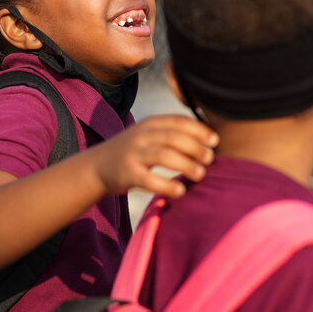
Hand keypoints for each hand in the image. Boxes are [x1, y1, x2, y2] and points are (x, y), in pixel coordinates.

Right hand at [87, 115, 217, 197]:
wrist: (97, 166)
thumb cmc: (133, 152)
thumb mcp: (148, 136)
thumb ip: (171, 135)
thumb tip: (209, 142)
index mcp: (150, 124)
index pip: (178, 121)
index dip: (199, 129)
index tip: (214, 141)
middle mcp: (141, 135)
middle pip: (174, 137)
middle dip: (196, 148)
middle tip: (210, 159)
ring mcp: (132, 154)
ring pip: (164, 155)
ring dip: (186, 164)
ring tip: (200, 174)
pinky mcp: (127, 174)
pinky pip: (149, 180)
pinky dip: (167, 185)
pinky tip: (180, 191)